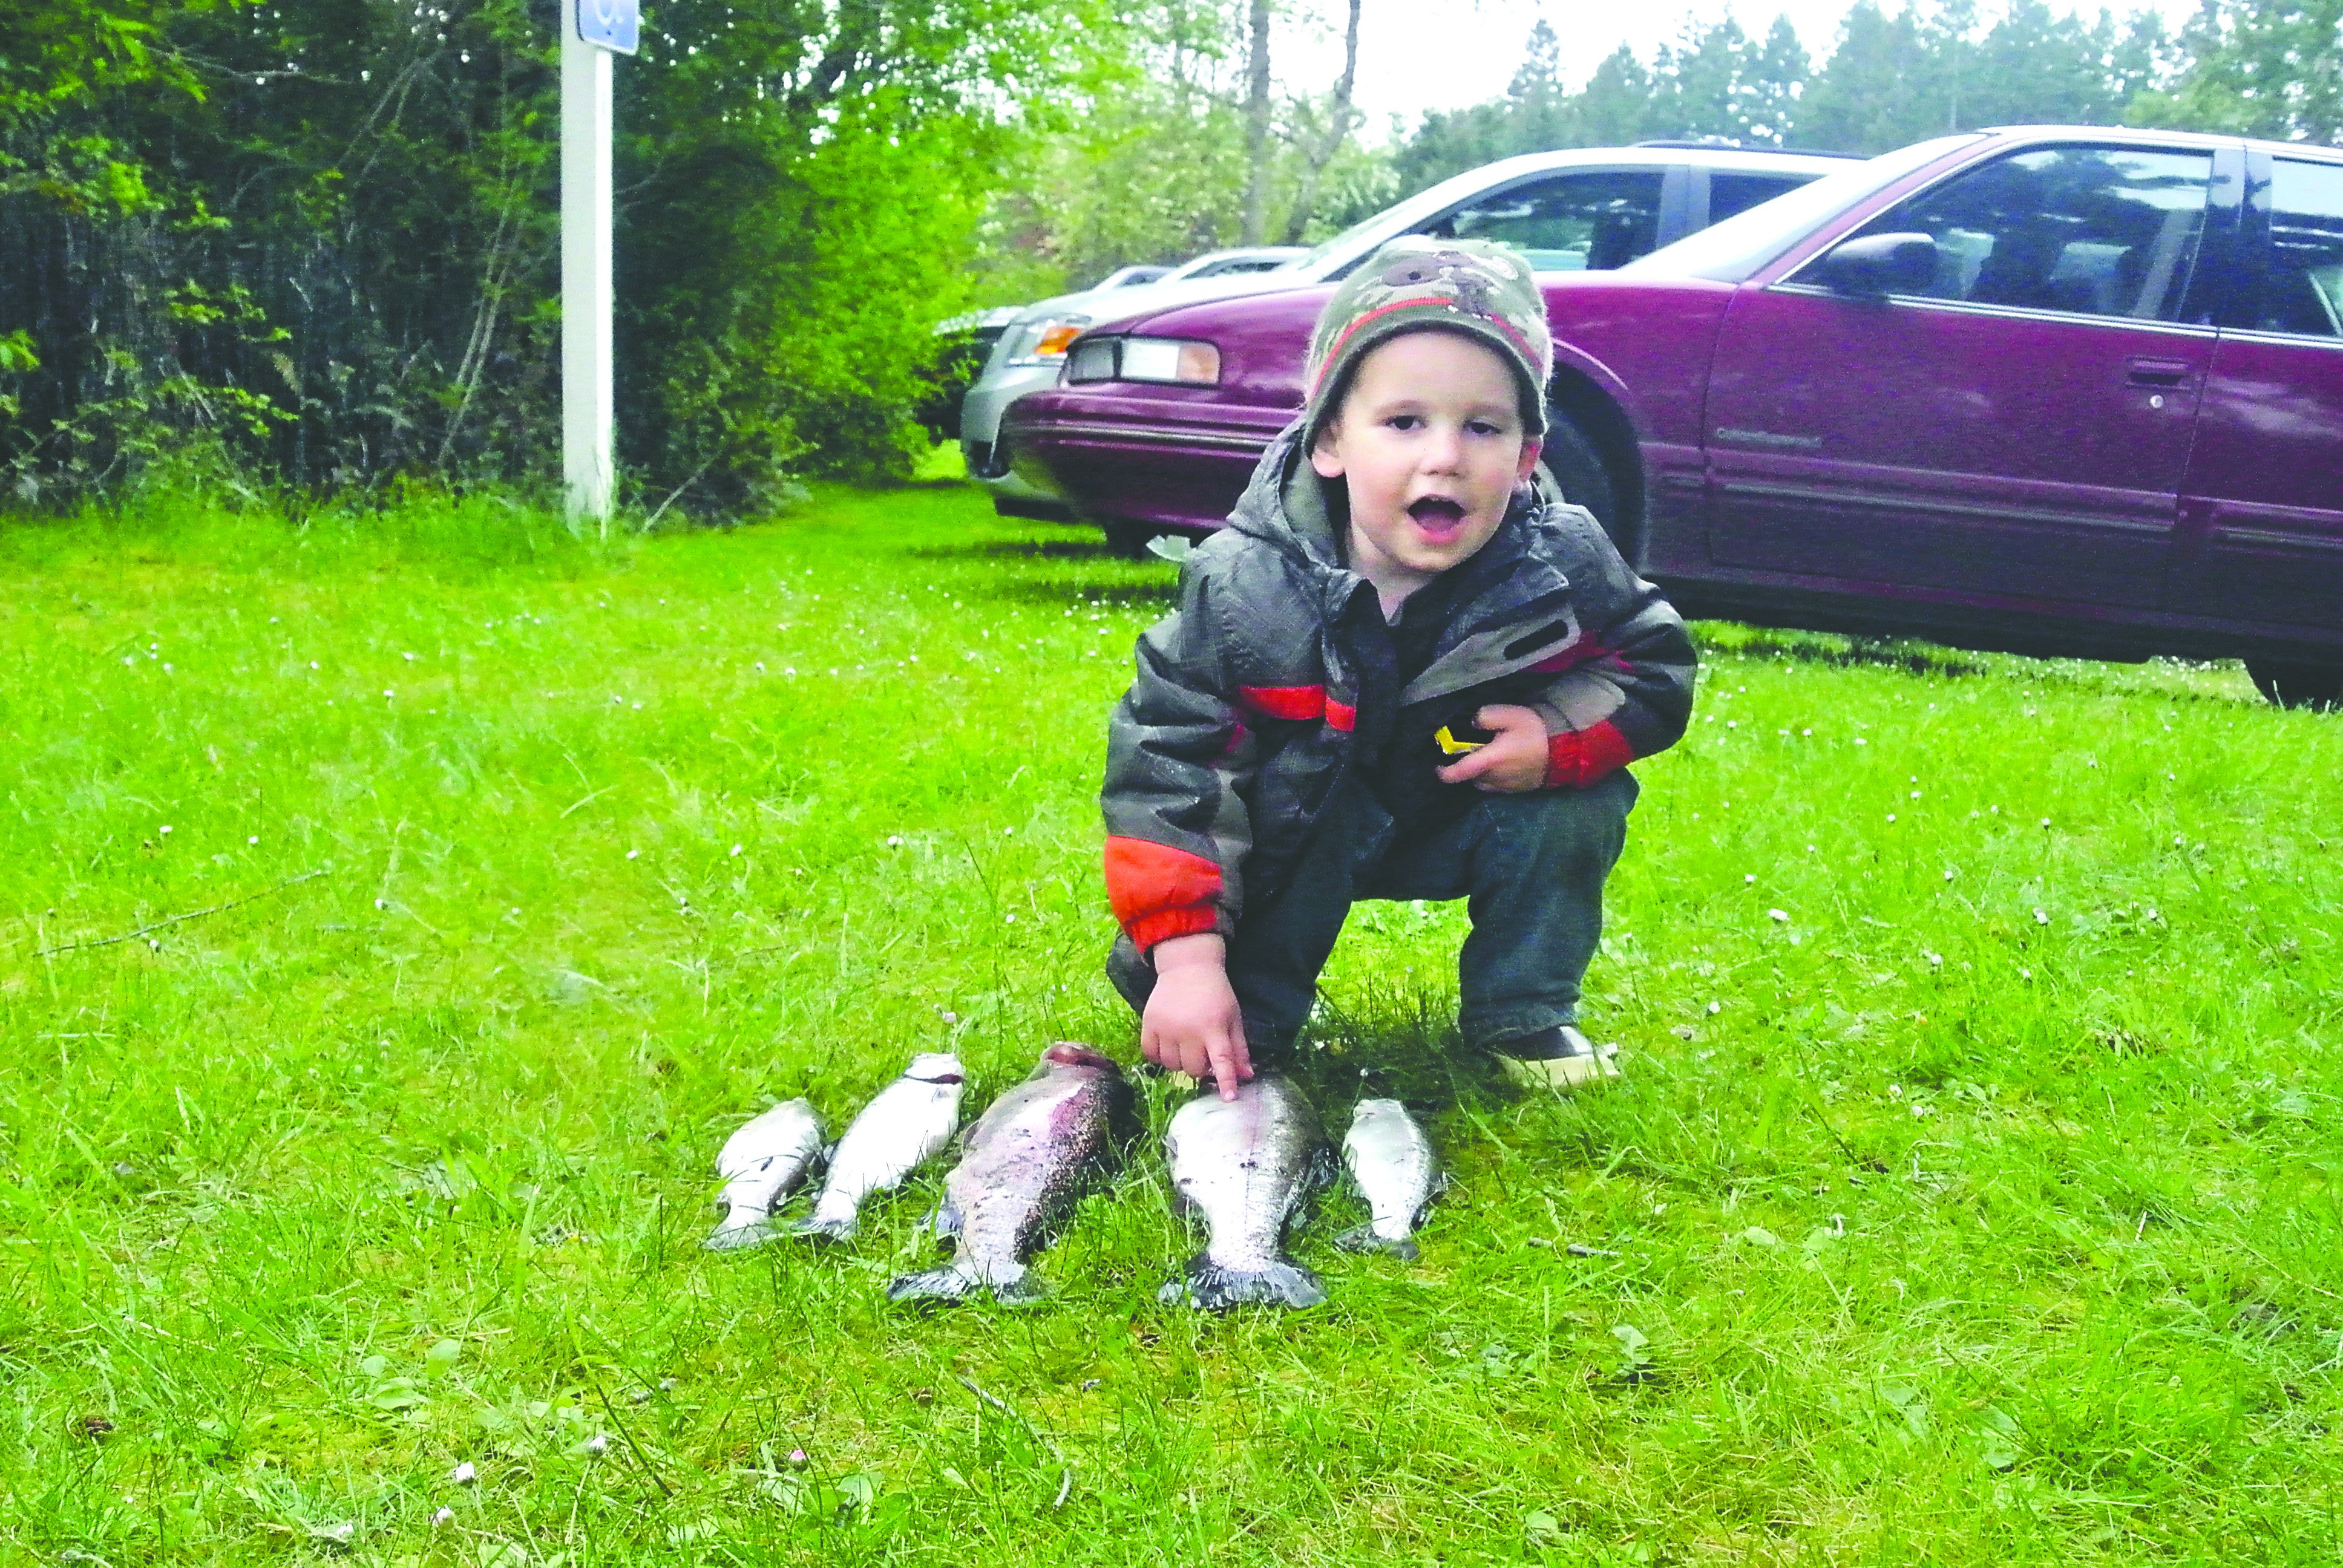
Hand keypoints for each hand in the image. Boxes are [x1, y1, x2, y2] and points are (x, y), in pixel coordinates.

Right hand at [1139, 933, 1252, 1099]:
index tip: (1229, 1098)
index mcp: (1213, 1027)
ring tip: (1186, 1047)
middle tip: (1204, 1053)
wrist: (1187, 967)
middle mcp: (1188, 1030)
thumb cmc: (1216, 993)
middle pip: (1193, 1069)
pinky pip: (1151, 1054)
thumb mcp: (1233, 1017)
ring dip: (1181, 1062)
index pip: (1221, 1060)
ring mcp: (1166, 1027)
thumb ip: (1239, 1048)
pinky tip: (1169, 1046)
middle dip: (1201, 1067)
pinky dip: (1160, 1057)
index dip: (1226, 1081)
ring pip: (1172, 1065)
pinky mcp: (1149, 1024)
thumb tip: (1247, 1076)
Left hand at [1435, 704, 1548, 792]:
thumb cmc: (1536, 731)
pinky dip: (1495, 776)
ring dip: (1481, 771)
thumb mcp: (1510, 715)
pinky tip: (1505, 763)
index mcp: (1489, 761)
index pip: (1458, 773)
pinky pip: (1497, 786)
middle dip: (1468, 765)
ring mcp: (1506, 787)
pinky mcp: (1517, 790)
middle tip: (1473, 748)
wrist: (1566, 750)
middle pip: (1470, 776)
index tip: (1437, 765)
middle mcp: (1494, 779)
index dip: (1443, 772)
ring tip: (1490, 754)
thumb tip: (1472, 723)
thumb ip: (1485, 717)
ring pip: (1483, 782)